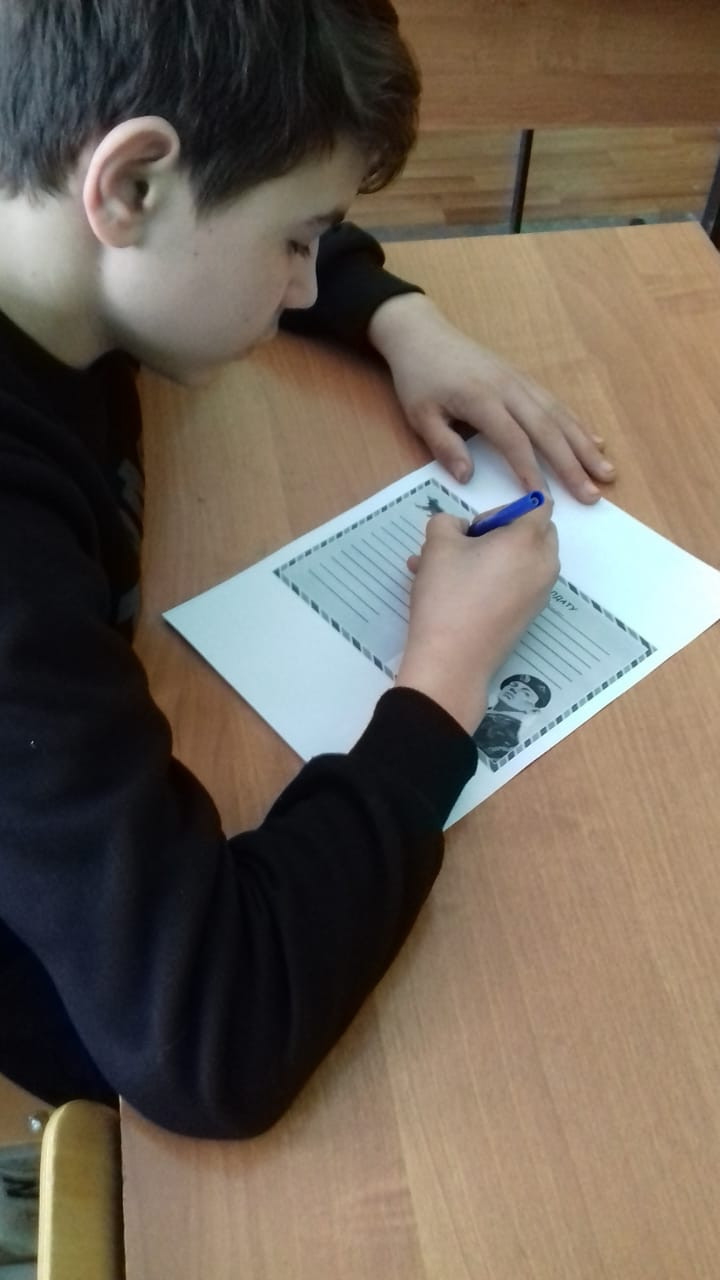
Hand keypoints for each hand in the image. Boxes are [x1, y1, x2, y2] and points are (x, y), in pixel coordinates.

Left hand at [367, 293, 614, 502]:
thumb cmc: (419, 378)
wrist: (423, 334)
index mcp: (482, 399)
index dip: (530, 470)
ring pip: (560, 415)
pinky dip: (577, 424)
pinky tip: (594, 441)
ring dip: (584, 446)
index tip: (543, 498)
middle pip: (548, 430)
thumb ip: (444, 446)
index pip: (513, 440)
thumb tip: (468, 478)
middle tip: (594, 493)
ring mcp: (520, 381)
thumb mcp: (421, 415)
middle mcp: (509, 389)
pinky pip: (556, 403)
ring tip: (606, 471)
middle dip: (573, 464)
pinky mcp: (524, 378)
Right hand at [396, 502, 558, 733]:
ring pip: (521, 560)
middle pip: (535, 533)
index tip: (479, 524)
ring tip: (441, 569)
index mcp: (529, 540)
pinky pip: (516, 584)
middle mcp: (544, 565)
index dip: (508, 506)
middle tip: (465, 545)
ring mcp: (539, 594)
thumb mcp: (437, 544)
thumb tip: (459, 530)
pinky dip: (491, 580)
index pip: (538, 504)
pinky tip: (450, 592)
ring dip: (488, 556)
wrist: (452, 661)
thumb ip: (447, 521)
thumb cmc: (447, 594)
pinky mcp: (528, 616)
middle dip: (502, 531)